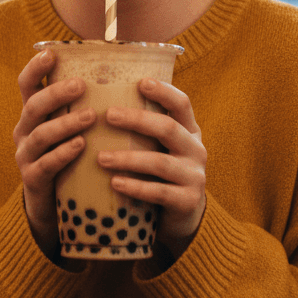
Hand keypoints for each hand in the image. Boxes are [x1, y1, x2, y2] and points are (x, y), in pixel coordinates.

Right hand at [14, 49, 94, 259]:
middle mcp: (25, 131)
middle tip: (80, 85)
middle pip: (33, 106)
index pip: (26, 84)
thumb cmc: (71, 157)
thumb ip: (84, 105)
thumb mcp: (72, 128)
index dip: (35, 68)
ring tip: (90, 117)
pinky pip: (45, 164)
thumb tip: (124, 74)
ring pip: (41, 134)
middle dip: (56, 93)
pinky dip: (63, 154)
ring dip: (65, 123)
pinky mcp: (33, 180)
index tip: (50, 53)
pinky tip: (81, 147)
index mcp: (33, 114)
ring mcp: (26, 155)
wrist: (54, 206)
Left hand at [99, 79, 206, 258]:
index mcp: (189, 131)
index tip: (141, 82)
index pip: (182, 104)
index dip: (164, 91)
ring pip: (160, 162)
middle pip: (168, 128)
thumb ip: (144, 129)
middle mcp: (196, 150)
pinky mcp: (188, 201)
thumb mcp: (160, 147)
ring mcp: (195, 176)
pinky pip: (159, 192)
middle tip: (108, 115)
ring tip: (101, 158)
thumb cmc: (161, 172)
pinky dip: (136, 186)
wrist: (184, 215)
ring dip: (128, 158)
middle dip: (137, 120)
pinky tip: (115, 183)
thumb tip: (102, 100)